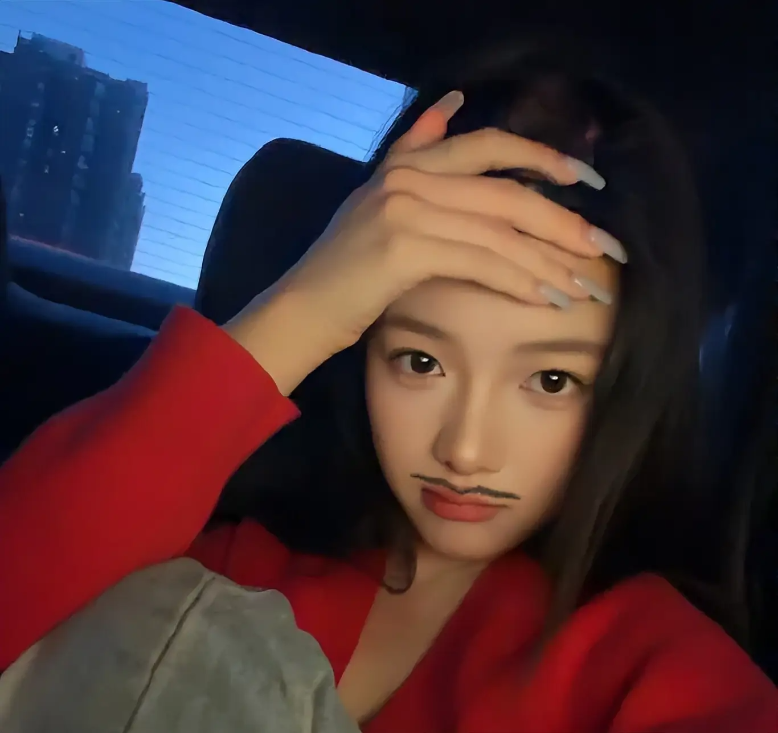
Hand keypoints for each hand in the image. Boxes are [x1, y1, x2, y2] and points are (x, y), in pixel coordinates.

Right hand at [224, 91, 624, 394]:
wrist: (302, 309)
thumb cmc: (347, 270)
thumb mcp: (377, 201)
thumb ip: (414, 151)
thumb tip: (450, 107)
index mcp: (408, 164)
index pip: (491, 146)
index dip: (545, 158)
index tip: (589, 181)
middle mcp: (408, 178)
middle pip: (507, 193)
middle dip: (563, 223)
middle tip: (604, 249)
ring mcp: (404, 209)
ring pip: (499, 230)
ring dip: (549, 261)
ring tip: (583, 287)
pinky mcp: (403, 247)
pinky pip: (480, 261)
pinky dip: (519, 282)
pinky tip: (546, 299)